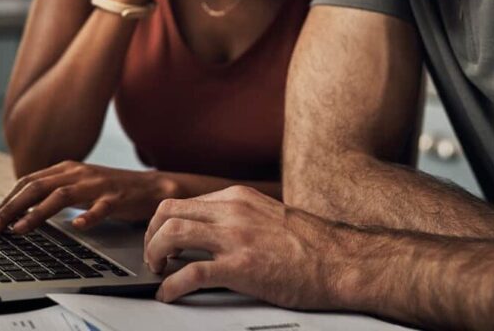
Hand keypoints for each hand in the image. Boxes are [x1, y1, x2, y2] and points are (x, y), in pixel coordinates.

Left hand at [0, 161, 174, 234]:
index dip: (8, 199)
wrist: (151, 187)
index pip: (29, 181)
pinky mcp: (117, 197)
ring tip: (20, 229)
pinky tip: (77, 227)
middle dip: (13, 206)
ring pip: (61, 196)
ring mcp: (98, 184)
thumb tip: (23, 206)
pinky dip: (88, 216)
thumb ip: (54, 190)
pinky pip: (101, 207)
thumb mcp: (78, 185)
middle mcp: (79, 173)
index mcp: (67, 169)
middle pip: (38, 187)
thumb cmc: (111, 189)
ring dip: (37, 213)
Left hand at [143, 185, 342, 306]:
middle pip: (169, 212)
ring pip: (172, 234)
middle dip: (151, 235)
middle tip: (153, 256)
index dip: (163, 223)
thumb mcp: (268, 216)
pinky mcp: (241, 267)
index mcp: (237, 198)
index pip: (183, 202)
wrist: (342, 262)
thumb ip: (240, 218)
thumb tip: (214, 232)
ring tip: (158, 272)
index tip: (159, 239)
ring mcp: (235, 238)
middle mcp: (232, 212)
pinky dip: (171, 286)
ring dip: (154, 254)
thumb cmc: (313, 246)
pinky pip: (191, 273)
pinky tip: (168, 295)